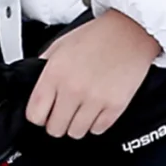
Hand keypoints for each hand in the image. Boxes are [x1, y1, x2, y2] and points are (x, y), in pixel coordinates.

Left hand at [25, 10, 161, 139]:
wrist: (131, 32)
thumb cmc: (98, 35)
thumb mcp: (61, 44)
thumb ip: (44, 67)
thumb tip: (35, 85)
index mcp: (55, 73)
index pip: (35, 115)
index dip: (38, 116)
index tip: (44, 113)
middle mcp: (73, 89)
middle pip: (54, 129)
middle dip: (57, 122)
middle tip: (63, 111)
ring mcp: (95, 100)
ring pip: (75, 133)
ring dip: (76, 124)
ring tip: (81, 109)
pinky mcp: (115, 106)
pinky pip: (98, 130)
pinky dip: (96, 123)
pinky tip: (96, 108)